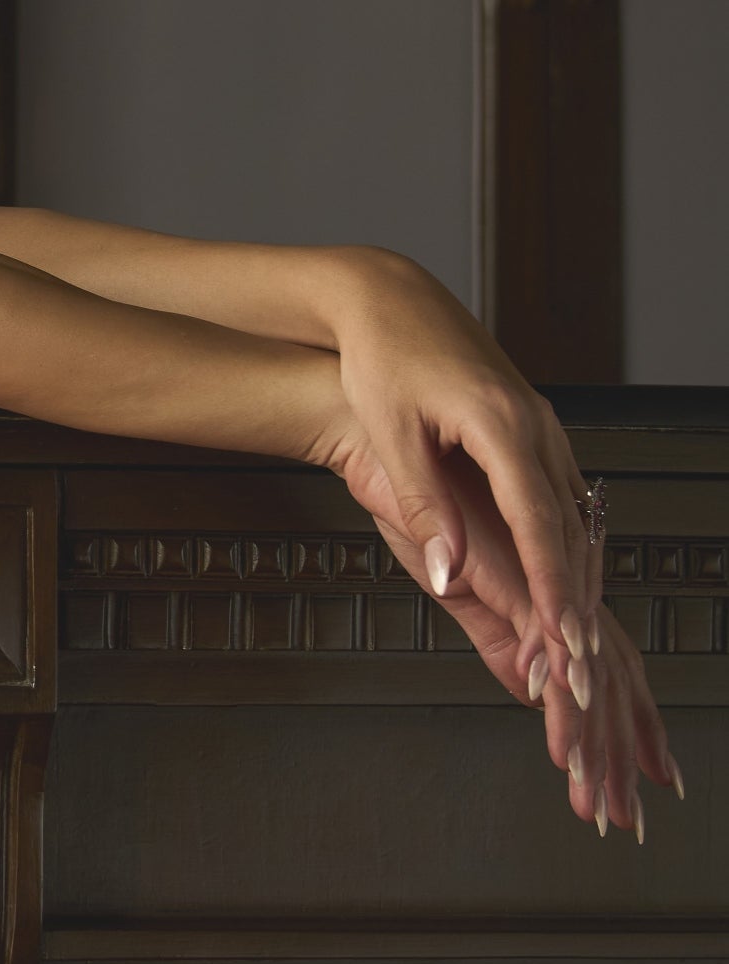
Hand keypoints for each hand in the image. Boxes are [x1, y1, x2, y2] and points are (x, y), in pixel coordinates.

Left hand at [305, 254, 680, 836]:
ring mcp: (539, 425)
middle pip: (568, 528)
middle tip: (582, 663)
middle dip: (577, 600)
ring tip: (579, 641)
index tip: (563, 638)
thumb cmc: (381, 360)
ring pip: (572, 516)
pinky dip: (565, 546)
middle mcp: (535, 426)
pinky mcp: (531, 428)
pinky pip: (560, 498)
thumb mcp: (391, 435)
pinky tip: (566, 583)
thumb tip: (446, 575)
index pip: (539, 523)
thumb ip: (422, 508)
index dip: (553, 588)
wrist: (388, 300)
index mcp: (501, 425)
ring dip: (578, 578)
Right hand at [386, 451, 681, 837]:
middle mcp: (556, 578)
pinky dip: (548, 663)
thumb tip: (533, 689)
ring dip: (584, 723)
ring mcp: (535, 568)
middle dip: (620, 748)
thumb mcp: (459, 587)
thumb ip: (500, 637)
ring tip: (588, 777)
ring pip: (578, 658)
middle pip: (610, 672)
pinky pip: (533, 619)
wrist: (376, 437)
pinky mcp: (501, 558)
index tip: (637, 781)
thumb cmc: (417, 499)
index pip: (608, 667)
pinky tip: (553, 698)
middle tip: (628, 809)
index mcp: (554, 586)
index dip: (629, 727)